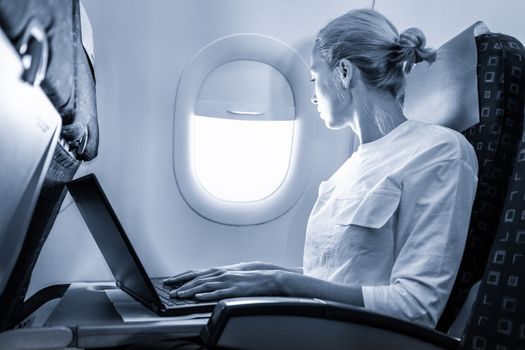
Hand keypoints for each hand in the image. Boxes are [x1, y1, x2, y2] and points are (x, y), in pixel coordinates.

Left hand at [167, 270, 283, 300]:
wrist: (265, 277)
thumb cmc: (247, 279)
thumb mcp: (229, 277)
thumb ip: (216, 280)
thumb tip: (202, 286)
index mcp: (218, 271)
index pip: (195, 273)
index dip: (181, 277)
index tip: (169, 281)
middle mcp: (220, 274)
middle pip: (197, 279)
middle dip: (182, 285)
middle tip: (171, 292)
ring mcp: (226, 282)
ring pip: (205, 285)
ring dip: (191, 290)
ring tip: (180, 295)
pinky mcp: (233, 290)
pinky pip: (218, 292)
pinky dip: (207, 295)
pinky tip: (199, 297)